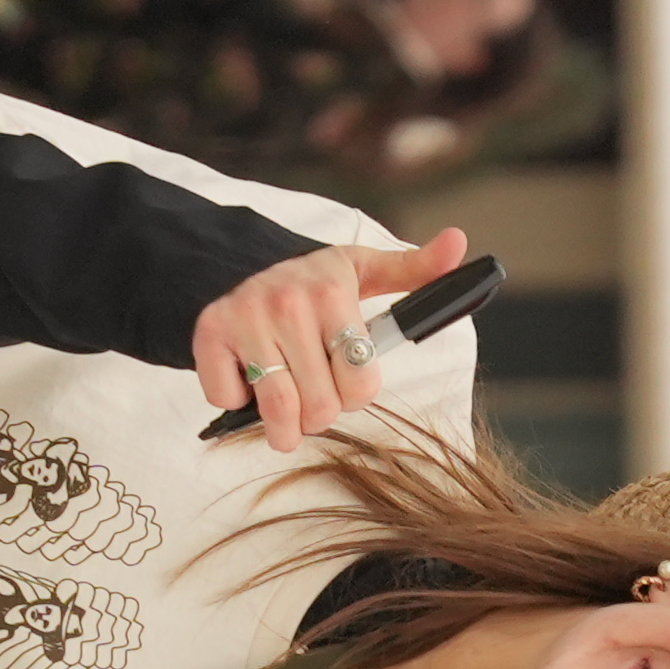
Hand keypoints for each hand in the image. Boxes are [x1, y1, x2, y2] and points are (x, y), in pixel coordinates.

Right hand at [196, 224, 476, 451]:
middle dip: (320, 411)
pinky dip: (238, 403)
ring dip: (283, 425)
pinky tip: (247, 376)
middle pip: (321, 409)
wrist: (238, 266)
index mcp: (331, 292)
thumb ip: (412, 270)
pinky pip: (230, 401)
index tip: (343, 374)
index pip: (361, 386)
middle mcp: (287, 303)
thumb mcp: (363, 270)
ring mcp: (246, 319)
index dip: (354, 392)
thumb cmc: (311, 283)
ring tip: (286, 407)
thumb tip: (459, 244)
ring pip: (278, 414)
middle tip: (312, 387)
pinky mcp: (210, 335)